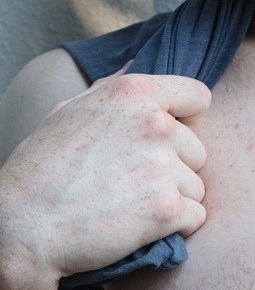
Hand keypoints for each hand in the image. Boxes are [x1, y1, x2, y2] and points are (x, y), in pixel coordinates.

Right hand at [0, 73, 210, 287]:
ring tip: (127, 205)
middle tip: (129, 183)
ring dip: (171, 199)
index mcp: (134, 93)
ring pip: (195, 186)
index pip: (198, 97)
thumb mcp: (72, 110)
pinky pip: (195, 216)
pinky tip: (137, 226)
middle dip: (173, 169)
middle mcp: (156, 124)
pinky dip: (174, 227)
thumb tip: (139, 62)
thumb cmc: (42, 169)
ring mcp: (163, 166)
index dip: (188, 121)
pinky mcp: (166, 208)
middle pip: (197, 150)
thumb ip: (113, 87)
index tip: (165, 142)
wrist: (22, 227)